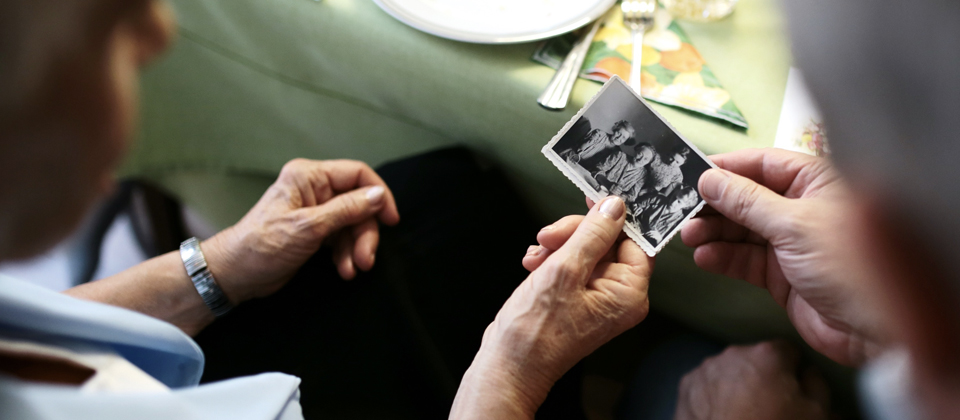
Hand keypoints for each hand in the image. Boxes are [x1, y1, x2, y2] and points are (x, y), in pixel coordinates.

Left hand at [204, 158, 399, 302]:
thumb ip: (346, 210)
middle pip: (358, 204)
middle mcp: (313, 189)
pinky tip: (344, 269)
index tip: (390, 220)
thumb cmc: (261, 246)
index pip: (357, 175)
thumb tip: (378, 196)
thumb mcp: (309, 227)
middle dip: (365, 233)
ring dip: (356, 248)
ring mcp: (315, 211)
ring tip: (353, 269)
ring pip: (352, 224)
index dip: (379, 195)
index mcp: (308, 176)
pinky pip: (341, 237)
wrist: (235, 274)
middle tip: (367, 258)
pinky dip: (346, 253)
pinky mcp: (314, 231)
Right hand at [450, 196, 652, 418]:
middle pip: (607, 242)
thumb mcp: (564, 269)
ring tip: (536, 256)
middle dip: (574, 234)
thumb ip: (592, 234)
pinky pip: (570, 264)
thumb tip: (614, 206)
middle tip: (548, 236)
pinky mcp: (576, 297)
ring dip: (558, 245)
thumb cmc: (535, 331)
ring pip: (584, 249)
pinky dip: (551, 259)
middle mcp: (618, 296)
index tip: (591, 199)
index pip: (634, 240)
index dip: (612, 219)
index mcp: (628, 294)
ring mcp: (596, 298)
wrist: (508, 364)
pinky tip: (534, 264)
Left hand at [675, 341, 829, 419]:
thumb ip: (817, 385)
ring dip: (736, 384)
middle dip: (762, 377)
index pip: (788, 351)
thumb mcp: (816, 414)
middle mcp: (733, 354)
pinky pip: (706, 384)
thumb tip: (810, 372)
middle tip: (768, 406)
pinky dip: (713, 395)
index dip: (793, 371)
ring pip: (728, 370)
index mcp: (767, 355)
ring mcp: (705, 369)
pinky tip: (721, 416)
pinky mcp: (686, 386)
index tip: (793, 391)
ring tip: (742, 414)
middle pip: (755, 359)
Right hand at [681, 148, 883, 365]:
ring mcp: (791, 242)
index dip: (726, 168)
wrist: (874, 331)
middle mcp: (802, 208)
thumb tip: (710, 180)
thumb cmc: (853, 267)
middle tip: (684, 210)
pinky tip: (705, 256)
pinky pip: (744, 259)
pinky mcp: (781, 273)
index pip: (762, 164)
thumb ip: (747, 201)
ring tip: (689, 235)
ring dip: (713, 232)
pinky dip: (723, 257)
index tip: (692, 173)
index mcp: (816, 182)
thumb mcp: (794, 225)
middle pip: (746, 197)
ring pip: (741, 229)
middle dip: (715, 204)